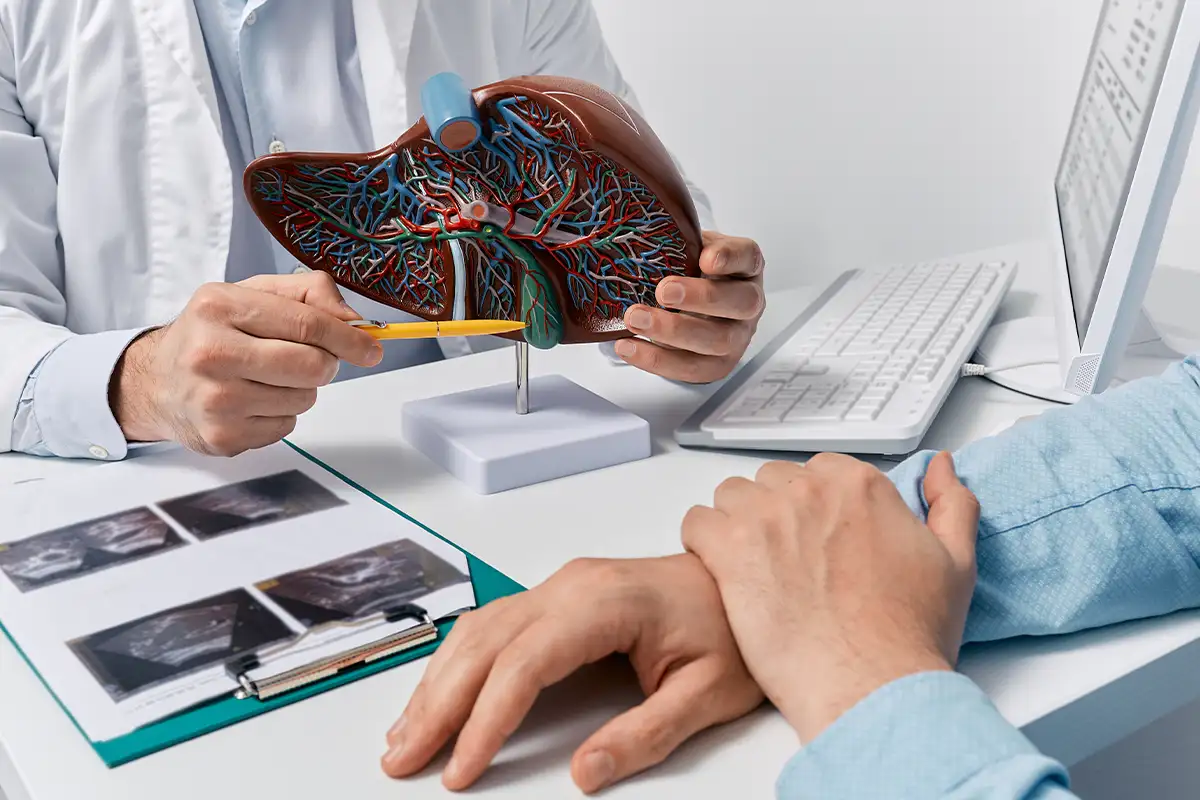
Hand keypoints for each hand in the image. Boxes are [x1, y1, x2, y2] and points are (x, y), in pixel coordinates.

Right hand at [110, 272, 382, 455]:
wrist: (156, 382)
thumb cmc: (212, 333)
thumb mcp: (252, 295)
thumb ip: (307, 293)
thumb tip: (354, 320)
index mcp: (219, 307)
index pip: (307, 324)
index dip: (349, 338)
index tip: (371, 348)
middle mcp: (210, 353)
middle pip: (311, 366)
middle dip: (325, 364)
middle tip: (309, 360)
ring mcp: (214, 400)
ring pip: (304, 399)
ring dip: (300, 389)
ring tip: (267, 378)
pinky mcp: (221, 436)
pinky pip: (286, 427)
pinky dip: (280, 414)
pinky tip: (252, 401)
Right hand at [380, 555, 762, 793]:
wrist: (743, 576)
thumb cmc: (729, 628)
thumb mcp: (707, 692)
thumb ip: (645, 734)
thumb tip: (584, 772)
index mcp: (605, 602)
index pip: (525, 662)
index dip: (486, 718)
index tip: (461, 766)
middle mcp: (572, 585)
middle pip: (485, 643)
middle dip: (439, 704)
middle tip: (404, 757)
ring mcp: (561, 586)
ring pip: (478, 630)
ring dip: (437, 683)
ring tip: (405, 734)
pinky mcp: (559, 596)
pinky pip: (494, 625)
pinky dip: (457, 662)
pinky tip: (439, 693)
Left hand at [615, 231, 764, 382]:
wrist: (689, 305)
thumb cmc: (690, 272)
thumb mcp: (688, 248)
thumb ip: (676, 241)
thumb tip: (635, 233)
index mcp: (745, 266)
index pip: (748, 257)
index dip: (730, 258)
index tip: (707, 259)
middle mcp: (749, 302)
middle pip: (740, 303)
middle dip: (700, 298)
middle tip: (663, 291)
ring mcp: (738, 336)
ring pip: (718, 341)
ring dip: (673, 332)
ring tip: (635, 319)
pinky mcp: (718, 365)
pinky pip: (692, 369)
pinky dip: (657, 360)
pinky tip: (629, 346)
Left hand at [681, 452, 978, 742]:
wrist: (870, 685)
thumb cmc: (909, 635)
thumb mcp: (955, 562)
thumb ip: (950, 503)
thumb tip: (941, 466)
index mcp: (859, 485)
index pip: (817, 472)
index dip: (814, 509)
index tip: (817, 543)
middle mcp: (810, 490)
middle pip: (772, 483)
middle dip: (775, 516)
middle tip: (787, 564)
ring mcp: (766, 516)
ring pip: (731, 498)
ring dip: (736, 526)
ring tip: (754, 571)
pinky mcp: (729, 549)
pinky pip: (696, 523)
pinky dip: (703, 545)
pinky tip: (724, 575)